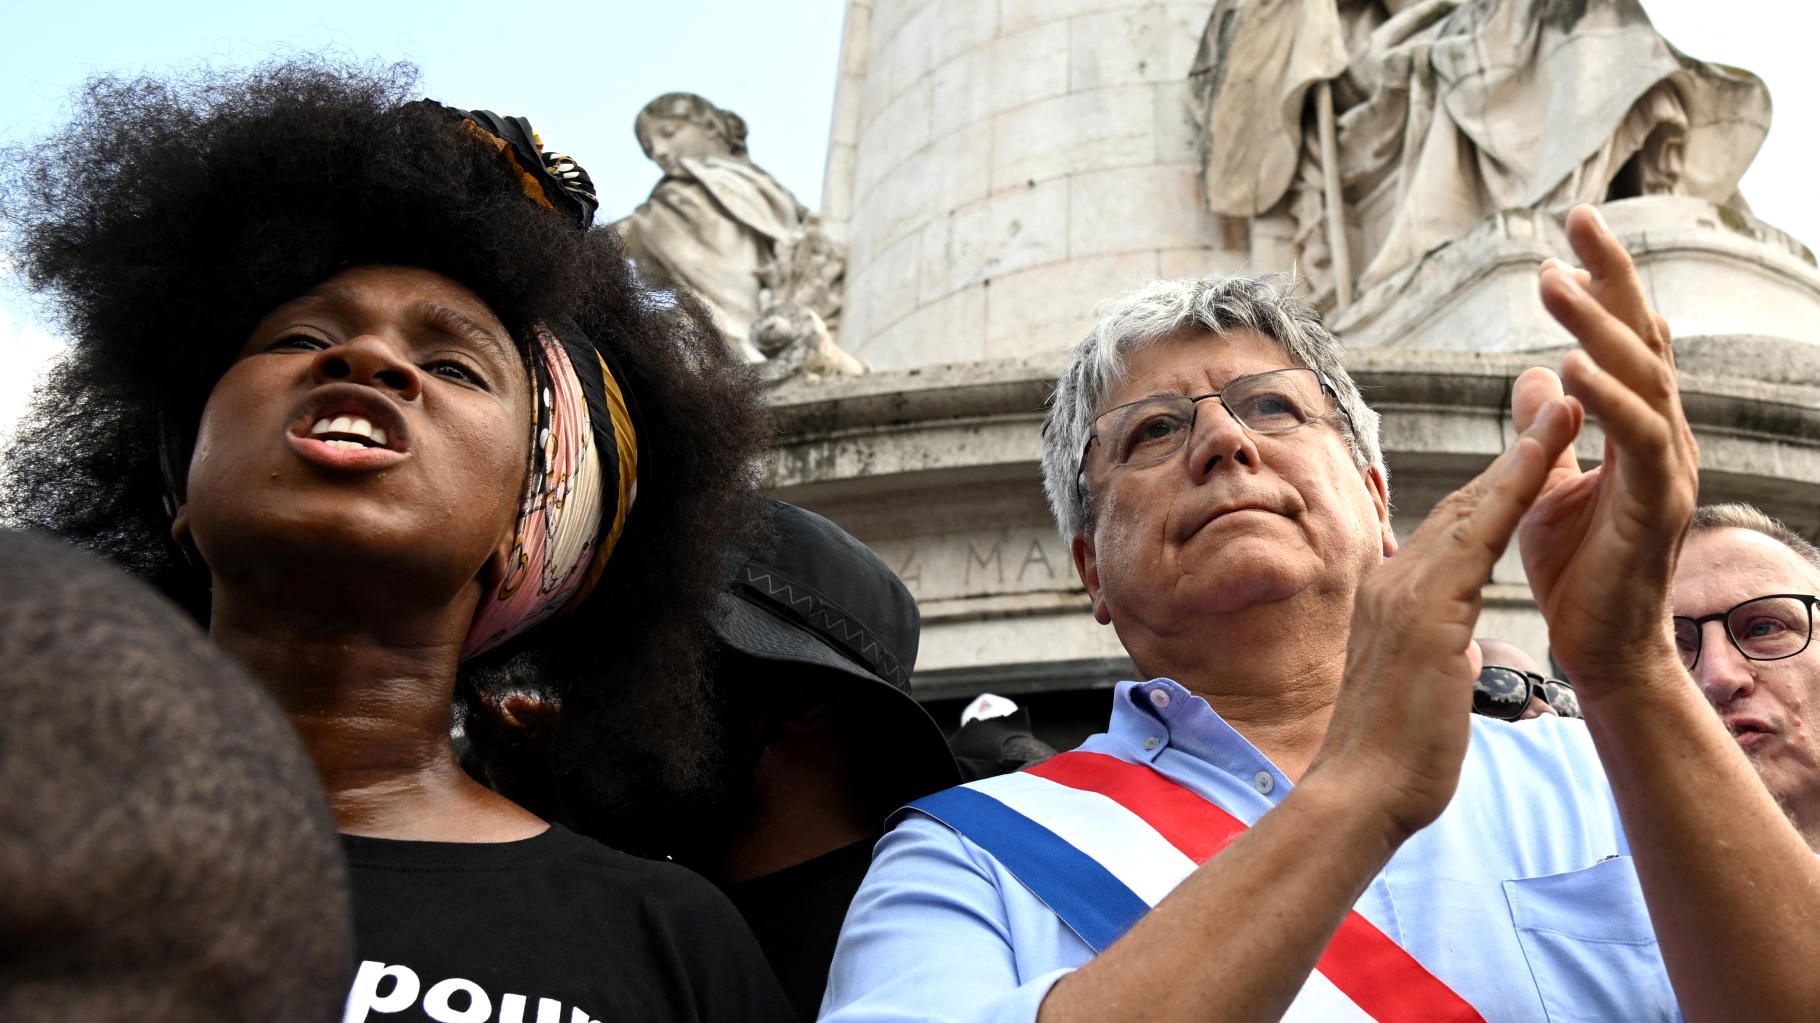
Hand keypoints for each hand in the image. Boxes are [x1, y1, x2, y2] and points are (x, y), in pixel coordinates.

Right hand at [1313, 394, 1577, 840]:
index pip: (1448, 532)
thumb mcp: (1418, 687)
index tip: (1526, 454)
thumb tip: (1453, 650)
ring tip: (1560, 408)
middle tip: (1550, 403)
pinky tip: (1545, 456)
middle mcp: (1391, 582)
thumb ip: (1434, 653)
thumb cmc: (1393, 757)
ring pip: (1471, 507)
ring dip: (1522, 454)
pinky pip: (1478, 536)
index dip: (1491, 489)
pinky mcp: (1427, 612)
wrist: (1362, 792)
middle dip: (1511, 456)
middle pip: (1459, 505)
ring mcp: (1404, 593)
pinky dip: (1514, 489)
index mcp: (1389, 600)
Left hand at [1515, 205, 1698, 688]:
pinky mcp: (1658, 508)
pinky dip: (1610, 401)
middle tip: (1580, 217)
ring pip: (1645, 379)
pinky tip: (1575, 366)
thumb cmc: (1576, 572)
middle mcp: (1662, 439)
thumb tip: (1533, 372)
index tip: (1571, 230)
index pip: (1624, 340)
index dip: (1604, 284)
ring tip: (1556, 280)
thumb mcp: (1544, 486)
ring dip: (1600, 327)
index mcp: (1636, 430)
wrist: (1598, 651)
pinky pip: (1640, 442)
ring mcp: (1668, 471)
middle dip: (1613, 276)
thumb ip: (1543, 430)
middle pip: (1645, 339)